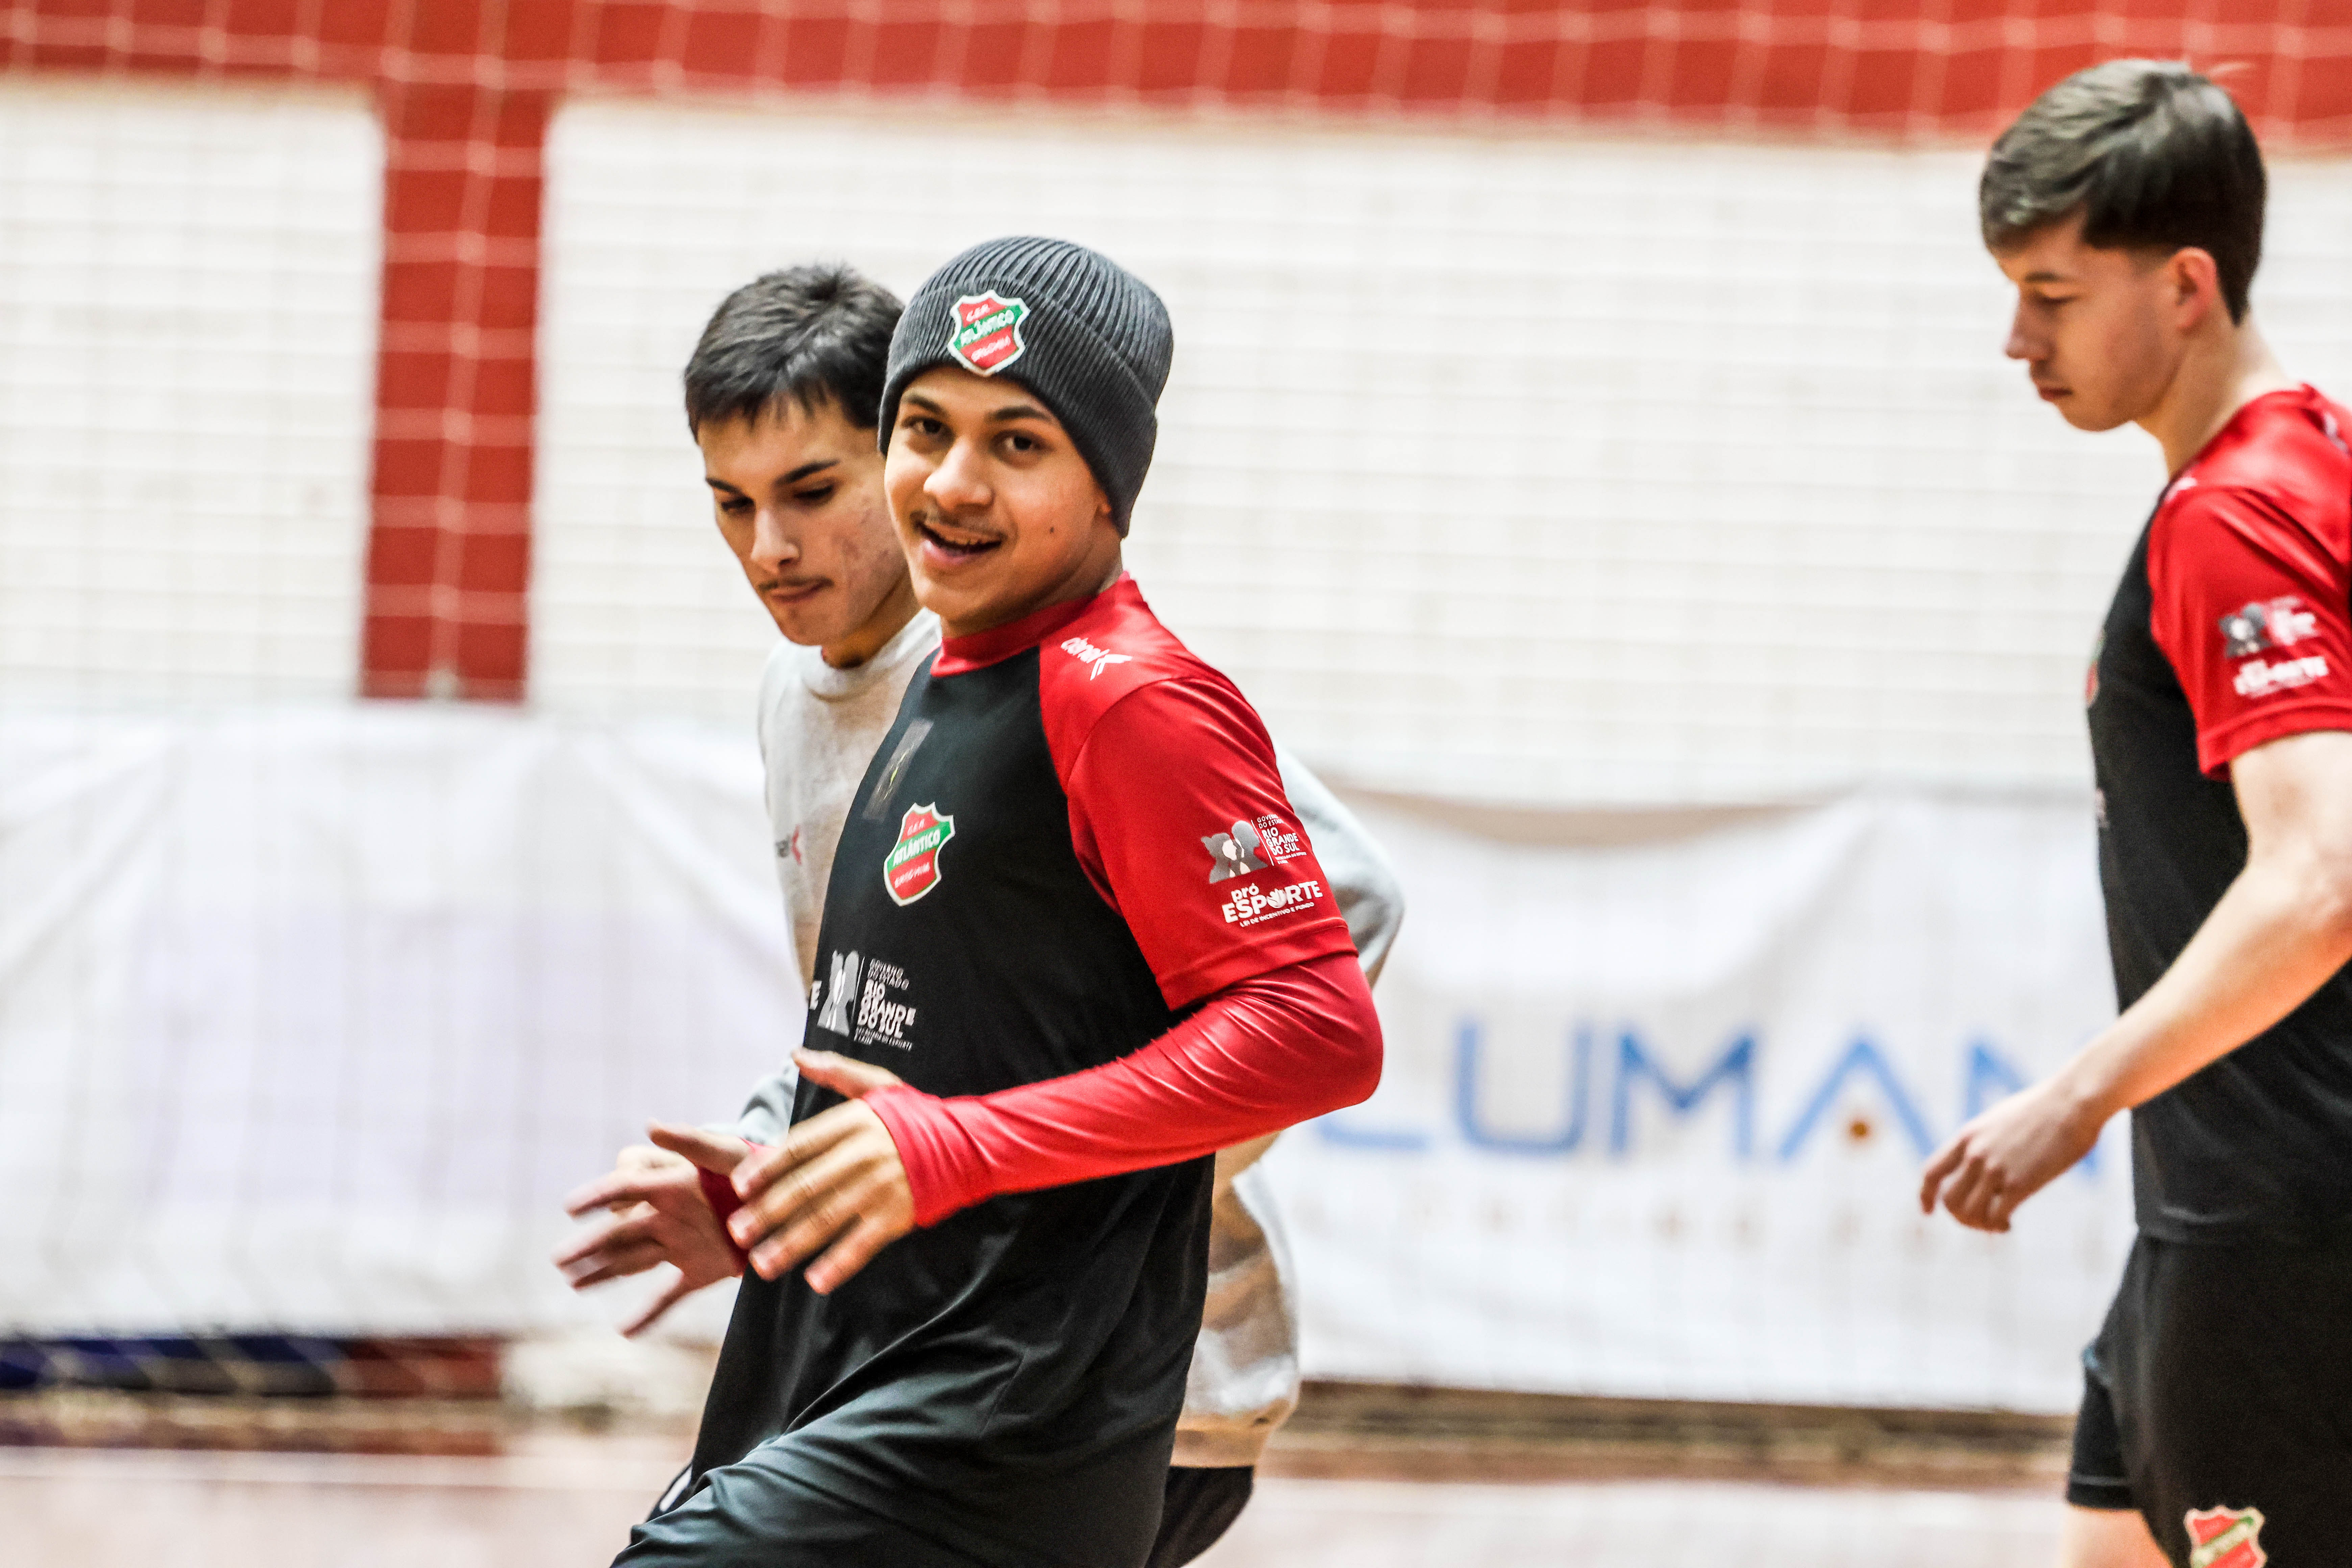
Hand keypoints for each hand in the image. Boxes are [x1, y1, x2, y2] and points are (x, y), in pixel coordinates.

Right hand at [554, 1135, 751, 1334]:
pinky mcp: (700, 1271)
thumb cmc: (756, 1168)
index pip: (625, 1187)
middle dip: (589, 1245)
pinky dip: (648, 1314)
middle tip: (559, 1259)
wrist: (784, 1201)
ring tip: (574, 1283)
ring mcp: (681, 1245)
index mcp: (671, 1185)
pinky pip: (668, 1295)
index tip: (570, 1207)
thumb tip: (651, 1125)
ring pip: (632, 1261)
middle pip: (619, 1231)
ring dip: (603, 1272)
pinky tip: (625, 1330)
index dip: (598, 1195)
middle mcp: (668, 1216)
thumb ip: (693, 1140)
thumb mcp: (729, 1152)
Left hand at [656, 1050, 913, 1293]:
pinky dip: (839, 1263)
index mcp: (853, 1123)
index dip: (766, 1166)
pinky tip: (815, 1280)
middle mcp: (863, 1155)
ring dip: (791, 1243)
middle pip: (806, 1186)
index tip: (739, 1186)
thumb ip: (837, 1071)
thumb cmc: (914, 1116)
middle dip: (768, 1211)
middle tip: (738, 1232)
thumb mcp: (878, 1085)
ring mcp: (880, 1188)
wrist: (966, 1143)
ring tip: (762, 1263)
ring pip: (827, 1218)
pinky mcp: (897, 1215)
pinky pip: (862, 1243)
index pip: (799, 1146)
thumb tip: (797, 1055)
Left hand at [1919, 1074, 2106, 1231]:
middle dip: (1960, 1217)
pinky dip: (1997, 1226)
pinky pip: (1994, 1217)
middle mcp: (1975, 1154)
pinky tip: (2007, 1224)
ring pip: (1969, 1212)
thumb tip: (1981, 1158)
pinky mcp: (2019, 1183)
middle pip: (1949, 1200)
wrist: (2071, 1103)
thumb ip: (1985, 1140)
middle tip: (1979, 1221)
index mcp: (1967, 1136)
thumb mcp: (2000, 1119)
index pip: (1931, 1172)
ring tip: (1996, 1224)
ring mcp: (1995, 1169)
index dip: (1925, 1195)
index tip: (1927, 1211)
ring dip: (1979, 1225)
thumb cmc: (2044, 1109)